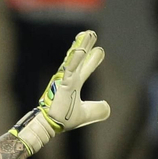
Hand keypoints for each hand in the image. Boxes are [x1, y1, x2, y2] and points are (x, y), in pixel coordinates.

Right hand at [9, 29, 109, 153]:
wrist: (50, 125)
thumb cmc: (63, 119)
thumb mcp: (86, 114)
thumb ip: (97, 110)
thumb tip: (107, 107)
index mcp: (74, 84)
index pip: (85, 69)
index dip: (92, 60)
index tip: (99, 50)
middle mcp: (69, 78)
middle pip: (79, 58)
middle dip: (85, 46)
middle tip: (91, 33)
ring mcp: (65, 79)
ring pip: (74, 58)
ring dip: (81, 45)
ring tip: (88, 33)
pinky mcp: (62, 82)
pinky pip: (69, 68)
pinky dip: (75, 58)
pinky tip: (80, 48)